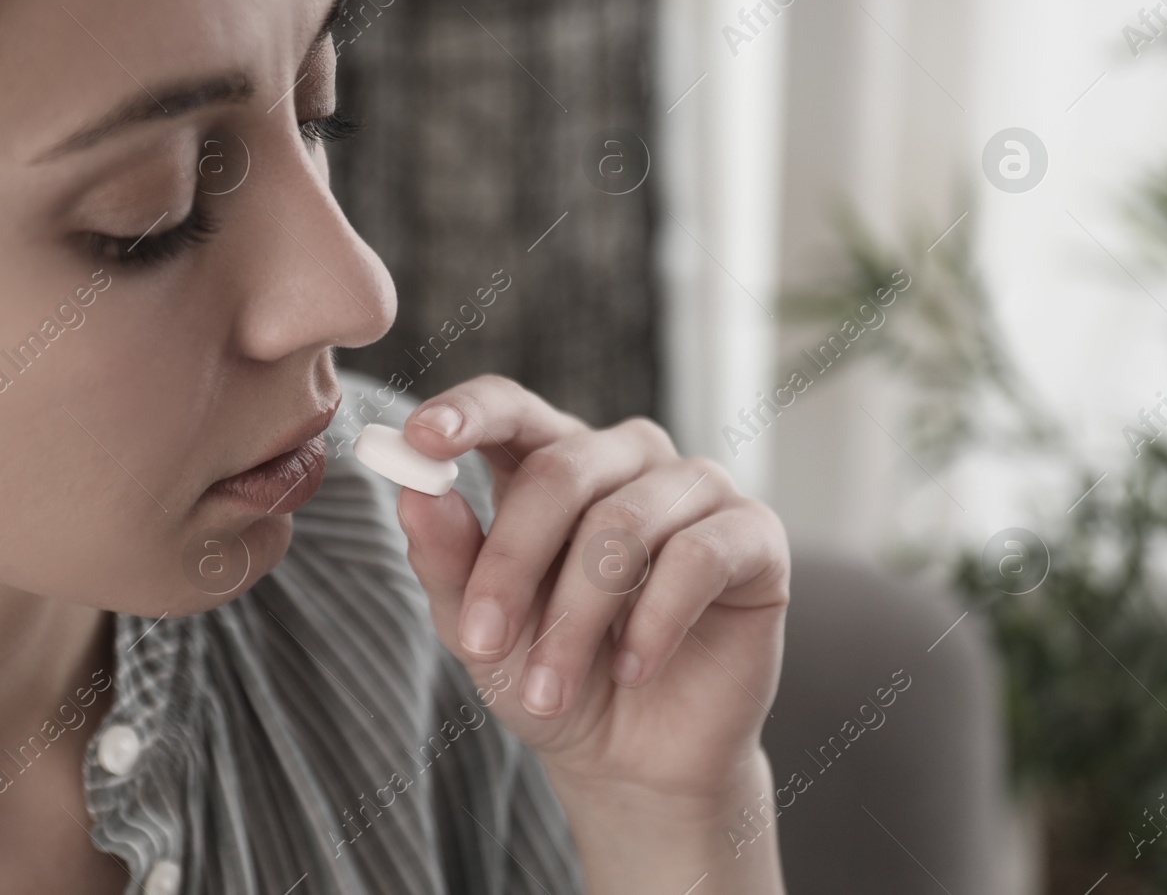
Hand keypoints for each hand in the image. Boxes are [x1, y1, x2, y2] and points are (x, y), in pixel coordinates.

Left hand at [395, 375, 788, 807]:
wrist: (636, 760)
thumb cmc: (550, 676)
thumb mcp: (479, 628)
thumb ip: (447, 558)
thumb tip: (412, 492)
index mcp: (549, 461)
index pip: (509, 406)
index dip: (467, 412)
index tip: (420, 439)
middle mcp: (624, 458)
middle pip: (560, 471)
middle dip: (511, 564)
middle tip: (482, 642)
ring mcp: (694, 488)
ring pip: (623, 524)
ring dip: (576, 620)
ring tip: (552, 690)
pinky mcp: (753, 534)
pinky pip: (697, 555)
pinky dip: (654, 621)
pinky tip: (634, 669)